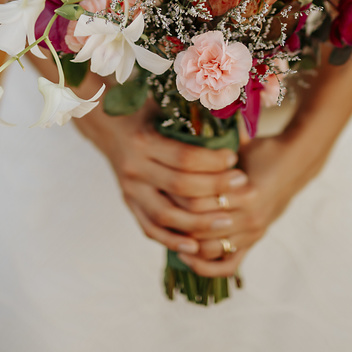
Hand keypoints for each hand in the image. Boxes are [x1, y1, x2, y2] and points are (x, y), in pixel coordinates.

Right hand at [74, 98, 249, 256]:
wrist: (109, 125)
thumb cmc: (146, 112)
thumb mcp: (166, 105)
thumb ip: (197, 115)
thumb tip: (238, 124)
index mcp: (144, 142)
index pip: (184, 158)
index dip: (212, 161)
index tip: (234, 158)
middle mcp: (134, 168)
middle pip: (180, 187)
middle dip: (215, 189)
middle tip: (242, 185)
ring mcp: (130, 190)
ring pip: (166, 215)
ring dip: (199, 223)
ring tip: (228, 221)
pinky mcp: (129, 204)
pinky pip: (150, 229)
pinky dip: (172, 240)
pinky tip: (196, 246)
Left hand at [170, 134, 302, 277]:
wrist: (296, 164)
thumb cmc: (263, 150)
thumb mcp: (239, 145)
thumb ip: (214, 145)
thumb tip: (184, 126)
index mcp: (248, 192)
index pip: (200, 202)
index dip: (176, 196)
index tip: (161, 186)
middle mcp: (252, 217)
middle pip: (201, 227)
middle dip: (177, 219)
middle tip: (159, 208)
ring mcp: (253, 233)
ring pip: (210, 249)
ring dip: (187, 242)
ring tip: (168, 228)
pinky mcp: (253, 242)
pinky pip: (227, 266)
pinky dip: (206, 266)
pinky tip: (187, 255)